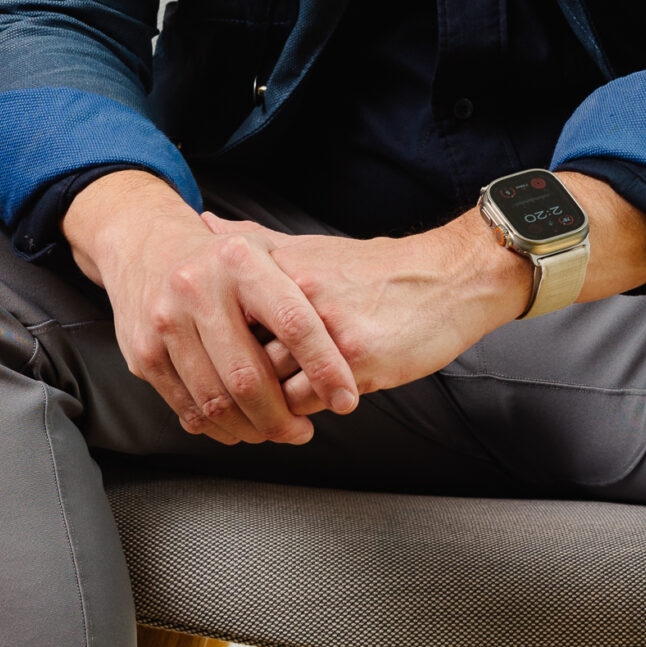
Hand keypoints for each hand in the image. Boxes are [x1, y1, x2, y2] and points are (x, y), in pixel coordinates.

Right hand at [63, 172, 359, 447]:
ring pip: (217, 401)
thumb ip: (304, 292)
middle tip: (303, 431)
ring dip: (252, 428)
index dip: (325, 368)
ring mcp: (166, 322)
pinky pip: (187, 407)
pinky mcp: (143, 353)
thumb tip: (356, 345)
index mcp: (241, 262)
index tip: (346, 398)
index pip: (294, 323)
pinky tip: (239, 426)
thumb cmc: (222, 260)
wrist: (144, 245)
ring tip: (275, 431)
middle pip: (250, 377)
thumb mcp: (265, 252)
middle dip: (283, 417)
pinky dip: (218, 427)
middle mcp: (198, 289)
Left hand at [204, 172, 645, 412]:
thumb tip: (205, 221)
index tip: (196, 373)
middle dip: (224, 389)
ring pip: (267, 384)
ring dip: (257, 410)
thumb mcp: (310, 246)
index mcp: (278, 268)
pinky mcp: (355, 358)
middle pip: (236, 355)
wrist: (448, 278)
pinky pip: (307, 401)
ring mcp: (324, 329)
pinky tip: (298, 421)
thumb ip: (254, 241)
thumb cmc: (376, 270)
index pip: (219, 318)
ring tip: (253, 425)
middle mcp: (294, 294)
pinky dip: (296, 416)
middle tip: (213, 416)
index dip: (205, 352)